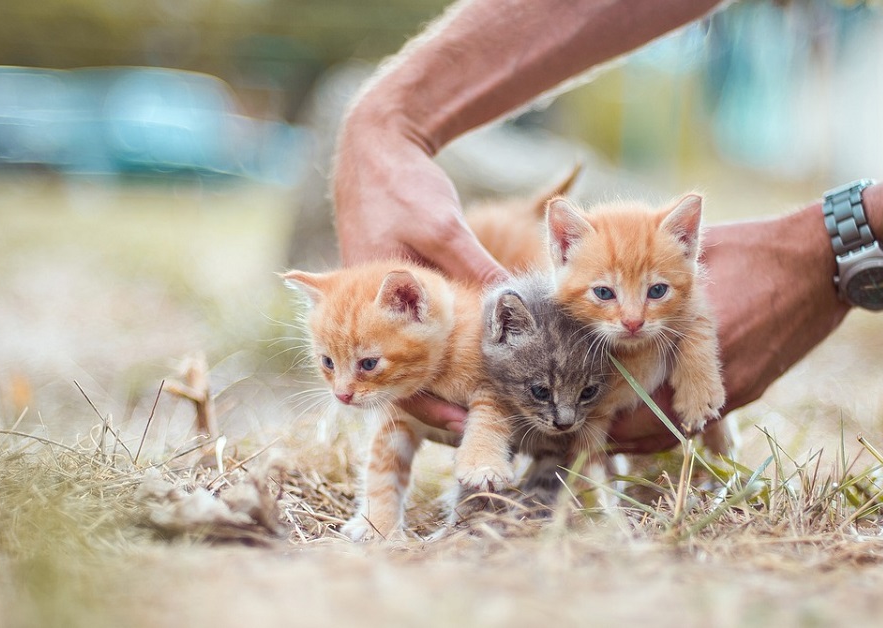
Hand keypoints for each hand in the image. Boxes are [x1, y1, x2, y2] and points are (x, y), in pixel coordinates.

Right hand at [333, 99, 506, 430]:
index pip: (392, 372)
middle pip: (394, 371)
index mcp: (369, 300)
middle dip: (432, 398)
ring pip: (400, 349)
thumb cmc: (403, 185)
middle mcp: (365, 305)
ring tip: (470, 398)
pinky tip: (463, 353)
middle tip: (471, 419)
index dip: (428, 403)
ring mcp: (374, 296)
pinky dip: (430, 343)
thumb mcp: (444, 230)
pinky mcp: (389, 284)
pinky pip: (405, 325)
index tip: (462, 421)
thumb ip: (477, 269)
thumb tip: (517, 305)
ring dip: (431, 374)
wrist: (375, 146)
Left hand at [608, 206, 850, 453]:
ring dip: (649, 434)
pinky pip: (708, 417)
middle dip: (622, 433)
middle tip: (593, 435)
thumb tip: (618, 278)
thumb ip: (658, 274)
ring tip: (617, 436)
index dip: (607, 411)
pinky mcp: (754, 384)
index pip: (639, 396)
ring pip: (682, 429)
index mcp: (694, 338)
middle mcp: (716, 371)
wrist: (826, 262)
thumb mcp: (699, 259)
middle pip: (657, 425)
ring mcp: (739, 384)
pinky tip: (660, 417)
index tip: (584, 412)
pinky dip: (680, 421)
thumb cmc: (759, 249)